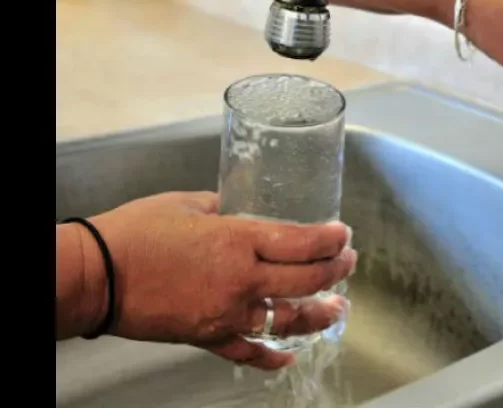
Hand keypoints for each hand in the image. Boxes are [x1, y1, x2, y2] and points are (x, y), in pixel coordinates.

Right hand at [81, 191, 355, 369]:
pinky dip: (273, 356)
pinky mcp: (208, 336)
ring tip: (338, 307)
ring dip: (320, 314)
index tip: (343, 234)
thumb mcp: (186, 203)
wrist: (96, 276)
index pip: (303, 242)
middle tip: (348, 261)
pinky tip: (290, 355)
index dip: (331, 239)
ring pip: (289, 320)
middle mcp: (241, 280)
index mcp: (238, 240)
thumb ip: (222, 207)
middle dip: (336, 270)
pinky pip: (249, 352)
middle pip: (306, 280)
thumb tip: (240, 209)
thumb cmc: (135, 232)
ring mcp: (227, 313)